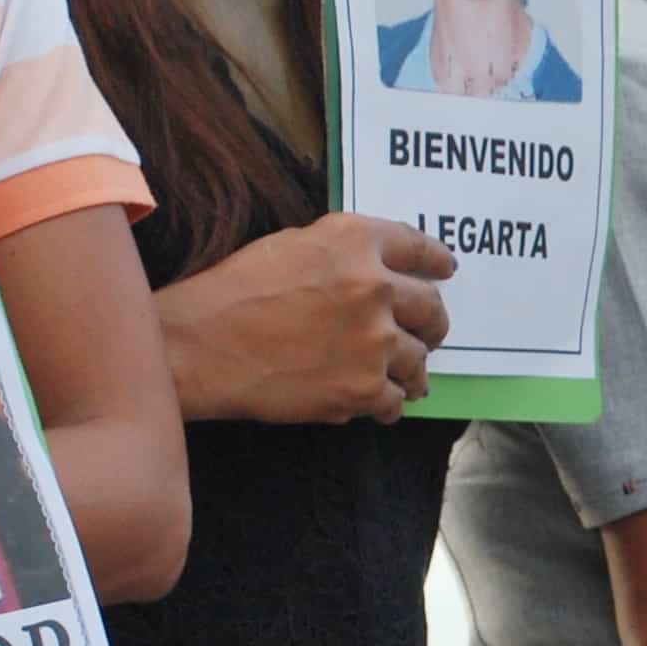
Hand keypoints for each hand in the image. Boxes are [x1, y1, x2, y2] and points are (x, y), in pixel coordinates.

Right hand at [153, 213, 452, 423]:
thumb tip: (378, 268)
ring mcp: (373, 341)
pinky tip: (379, 405)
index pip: (418, 248)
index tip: (447, 270)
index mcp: (355, 241)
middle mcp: (374, 286)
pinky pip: (396, 401)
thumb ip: (344, 252)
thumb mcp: (292, 245)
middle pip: (431, 308)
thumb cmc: (234, 293)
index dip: (437, 261)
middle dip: (433, 323)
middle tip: (430, 332)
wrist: (199, 348)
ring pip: (419, 359)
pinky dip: (389, 404)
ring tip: (405, 376)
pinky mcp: (362, 389)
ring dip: (412, 368)